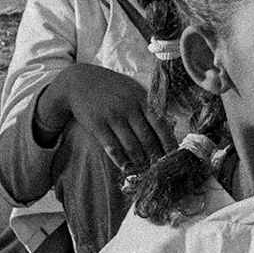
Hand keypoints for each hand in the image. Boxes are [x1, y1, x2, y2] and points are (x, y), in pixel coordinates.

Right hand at [38, 64, 172, 174]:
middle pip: (147, 138)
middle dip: (155, 156)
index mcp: (141, 98)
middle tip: (160, 170)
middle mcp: (129, 107)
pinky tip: (126, 168)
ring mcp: (113, 116)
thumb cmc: (110, 87)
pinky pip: (112, 147)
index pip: (160, 124)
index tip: (174, 155)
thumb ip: (148, 104)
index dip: (168, 142)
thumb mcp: (132, 89)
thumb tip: (168, 124)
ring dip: (139, 161)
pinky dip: (121, 160)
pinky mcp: (97, 124)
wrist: (79, 81)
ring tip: (144, 172)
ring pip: (131, 145)